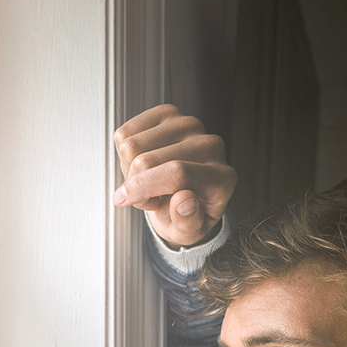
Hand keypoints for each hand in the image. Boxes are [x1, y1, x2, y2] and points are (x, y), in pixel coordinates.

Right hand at [113, 104, 236, 247]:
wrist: (184, 198)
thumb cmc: (186, 216)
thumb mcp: (188, 232)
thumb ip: (188, 222)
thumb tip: (184, 199)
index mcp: (222, 177)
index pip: (177, 172)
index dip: (144, 187)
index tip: (124, 200)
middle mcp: (210, 145)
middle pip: (148, 160)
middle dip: (136, 185)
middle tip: (150, 199)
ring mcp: (190, 125)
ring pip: (132, 145)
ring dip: (131, 171)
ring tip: (150, 184)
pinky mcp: (168, 114)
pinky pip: (125, 134)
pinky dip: (125, 155)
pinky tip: (144, 167)